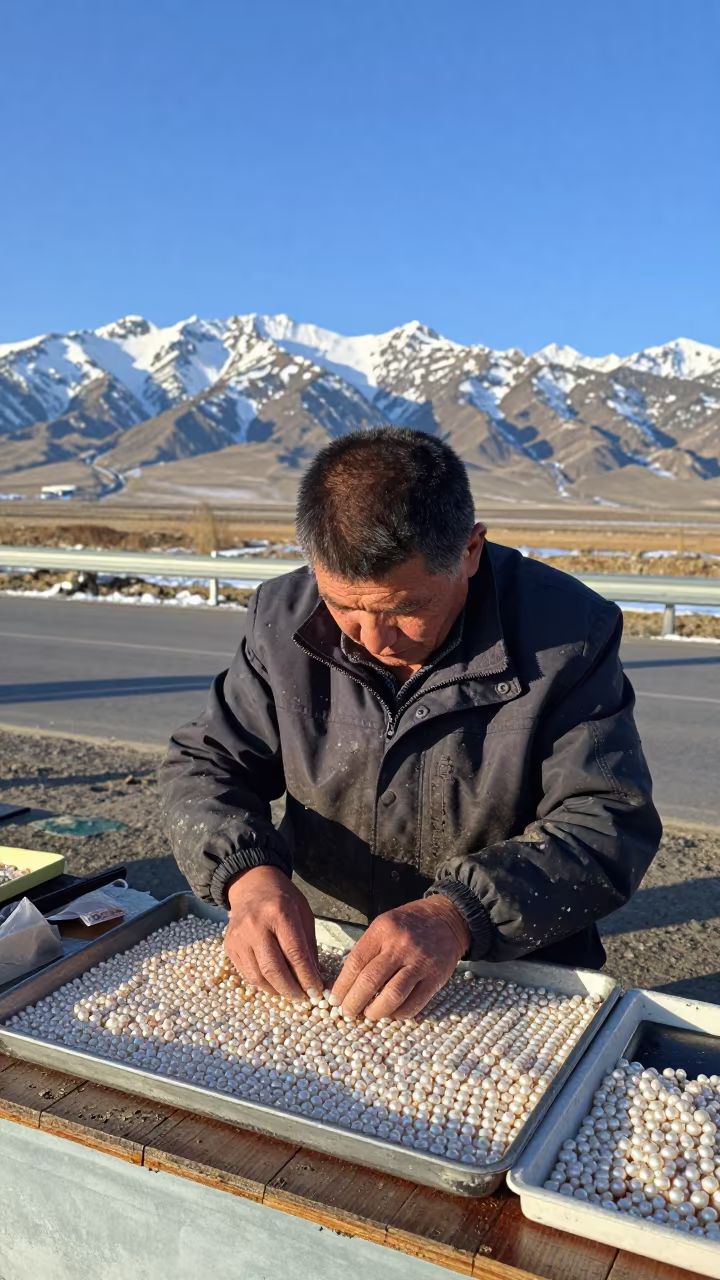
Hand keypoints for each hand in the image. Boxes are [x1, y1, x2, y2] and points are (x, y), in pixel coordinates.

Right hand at [225, 865, 322, 999]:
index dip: (307, 977)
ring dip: (276, 990)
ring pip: (257, 976)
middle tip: (303, 998)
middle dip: (291, 989)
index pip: (295, 953)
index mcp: (279, 913)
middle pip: (273, 968)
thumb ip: (309, 947)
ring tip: (290, 992)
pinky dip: (262, 984)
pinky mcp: (230, 946)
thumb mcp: (303, 914)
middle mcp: (256, 926)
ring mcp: (239, 937)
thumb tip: (317, 979)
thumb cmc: (283, 899)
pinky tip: (274, 984)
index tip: (316, 991)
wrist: (251, 884)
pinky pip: (246, 974)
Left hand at [330, 896, 470, 1020]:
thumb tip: (346, 981)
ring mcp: (420, 962)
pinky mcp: (435, 978)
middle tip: (347, 1012)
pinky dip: (399, 1014)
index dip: (342, 985)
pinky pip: (414, 1004)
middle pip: (371, 980)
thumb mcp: (384, 925)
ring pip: (392, 995)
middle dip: (354, 1002)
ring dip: (376, 1011)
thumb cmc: (410, 924)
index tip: (334, 999)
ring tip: (368, 1015)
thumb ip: (367, 949)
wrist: (447, 919)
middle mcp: (401, 946)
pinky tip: (391, 1013)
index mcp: (383, 930)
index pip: (356, 962)